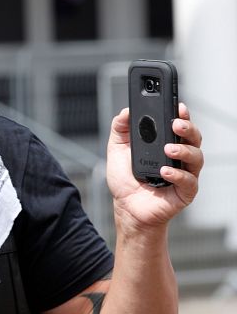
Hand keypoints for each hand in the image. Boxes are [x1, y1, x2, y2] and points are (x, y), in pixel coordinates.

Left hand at [107, 103, 202, 229]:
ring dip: (183, 150)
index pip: (179, 125)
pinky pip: (189, 181)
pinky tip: (165, 172)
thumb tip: (125, 112)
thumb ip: (120, 129)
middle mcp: (180, 156)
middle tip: (175, 124)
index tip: (177, 106)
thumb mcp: (117, 150)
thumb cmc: (125, 179)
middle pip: (193, 137)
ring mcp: (185, 173)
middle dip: (187, 128)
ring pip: (196, 157)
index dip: (181, 114)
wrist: (125, 207)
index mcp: (166, 143)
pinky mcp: (185, 191)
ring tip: (168, 149)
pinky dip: (178, 174)